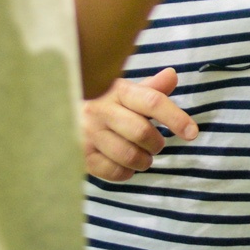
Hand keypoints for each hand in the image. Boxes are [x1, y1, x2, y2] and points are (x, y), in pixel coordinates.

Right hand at [82, 67, 196, 181]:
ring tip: (143, 157)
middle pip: (141, 132)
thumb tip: (173, 75)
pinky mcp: (81, 155)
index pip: (152, 101)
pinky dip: (126, 173)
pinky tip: (125, 165)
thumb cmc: (102, 104)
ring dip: (144, 160)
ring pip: (128, 155)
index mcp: (117, 90)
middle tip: (156, 144)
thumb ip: (151, 88)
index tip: (192, 133)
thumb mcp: (125, 91)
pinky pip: (113, 172)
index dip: (175, 118)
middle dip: (156, 143)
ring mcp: (89, 134)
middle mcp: (101, 110)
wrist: (58, 113)